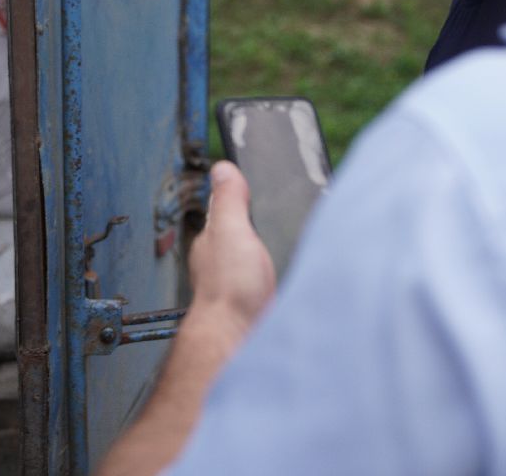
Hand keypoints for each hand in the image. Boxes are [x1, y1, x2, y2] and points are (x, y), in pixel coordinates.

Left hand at [188, 161, 275, 336]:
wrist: (240, 338)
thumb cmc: (230, 288)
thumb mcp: (230, 230)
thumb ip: (228, 200)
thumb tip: (222, 167)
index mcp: (215, 240)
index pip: (229, 211)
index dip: (246, 200)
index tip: (264, 193)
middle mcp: (223, 261)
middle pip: (246, 234)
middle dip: (264, 227)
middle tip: (283, 220)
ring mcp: (239, 285)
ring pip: (258, 258)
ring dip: (273, 254)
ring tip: (289, 247)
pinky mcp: (257, 304)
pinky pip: (269, 281)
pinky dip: (280, 276)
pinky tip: (291, 275)